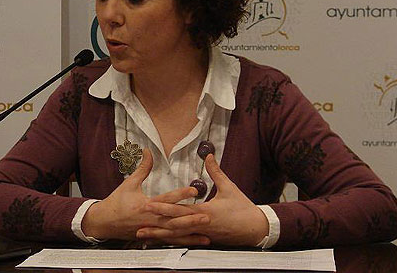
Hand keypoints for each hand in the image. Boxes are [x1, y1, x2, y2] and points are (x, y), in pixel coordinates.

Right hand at [81, 149, 205, 241]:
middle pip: (173, 220)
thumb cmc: (117, 202)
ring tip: (206, 231)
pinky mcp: (153, 237)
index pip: (166, 199)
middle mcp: (151, 219)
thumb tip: (148, 151)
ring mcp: (152, 230)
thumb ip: (143, 168)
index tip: (194, 191)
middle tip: (207, 216)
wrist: (104, 222)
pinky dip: (184, 241)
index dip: (180, 195)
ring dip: (190, 233)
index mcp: (145, 205)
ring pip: (174, 233)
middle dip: (190, 218)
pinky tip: (196, 241)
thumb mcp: (129, 183)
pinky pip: (171, 240)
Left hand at [137, 154, 268, 245]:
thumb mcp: (229, 187)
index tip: (150, 204)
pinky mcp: (205, 240)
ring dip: (160, 236)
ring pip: (178, 236)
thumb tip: (208, 156)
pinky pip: (185, 241)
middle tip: (139, 223)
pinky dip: (172, 241)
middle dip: (156, 224)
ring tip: (144, 235)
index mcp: (206, 212)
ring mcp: (203, 235)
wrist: (256, 229)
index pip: (181, 210)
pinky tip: (162, 241)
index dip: (164, 207)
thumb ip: (216, 172)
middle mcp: (201, 225)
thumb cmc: (243, 208)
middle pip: (175, 226)